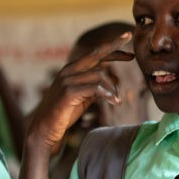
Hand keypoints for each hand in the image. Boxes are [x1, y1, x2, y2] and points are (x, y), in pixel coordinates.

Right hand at [28, 31, 132, 154]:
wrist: (45, 129)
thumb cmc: (64, 113)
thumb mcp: (83, 98)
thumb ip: (95, 87)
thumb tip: (114, 83)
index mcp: (72, 69)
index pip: (94, 54)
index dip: (112, 49)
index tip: (129, 51)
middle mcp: (69, 71)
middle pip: (96, 54)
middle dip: (115, 48)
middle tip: (133, 53)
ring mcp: (67, 80)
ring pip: (100, 75)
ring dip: (113, 88)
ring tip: (117, 100)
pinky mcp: (68, 92)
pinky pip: (95, 88)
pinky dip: (108, 94)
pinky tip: (115, 102)